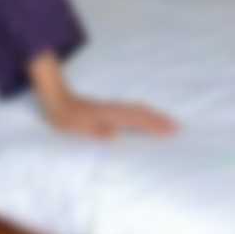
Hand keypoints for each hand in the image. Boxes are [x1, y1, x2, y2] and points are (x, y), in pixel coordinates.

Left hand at [40, 90, 180, 139]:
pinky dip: (143, 113)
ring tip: (168, 123)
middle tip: (178, 128)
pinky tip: (146, 117)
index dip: (153, 125)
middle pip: (140, 112)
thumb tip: (114, 134)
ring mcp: (112, 107)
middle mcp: (113, 109)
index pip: (136, 119)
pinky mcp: (109, 109)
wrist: (55, 99)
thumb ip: (93, 130)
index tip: (170, 131)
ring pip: (137, 109)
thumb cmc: (65, 117)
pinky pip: (132, 110)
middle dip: (159, 119)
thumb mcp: (75, 127)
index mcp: (108, 115)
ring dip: (153, 115)